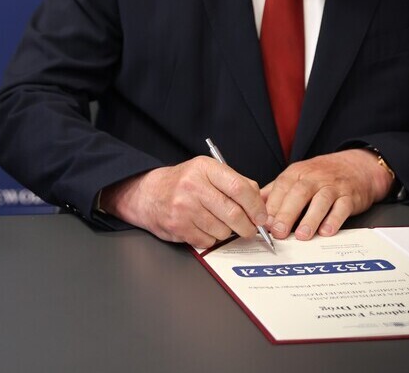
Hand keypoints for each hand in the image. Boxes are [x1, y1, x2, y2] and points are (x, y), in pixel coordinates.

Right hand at [100, 157, 267, 249]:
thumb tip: (261, 206)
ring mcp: (183, 207)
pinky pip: (207, 241)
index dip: (256, 206)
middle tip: (249, 229)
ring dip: (226, 232)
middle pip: (233, 213)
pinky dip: (210, 239)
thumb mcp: (207, 173)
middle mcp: (192, 185)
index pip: (239, 187)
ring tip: (216, 223)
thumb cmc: (182, 184)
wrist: (147, 194)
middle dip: (247, 227)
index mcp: (204, 168)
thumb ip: (234, 183)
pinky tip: (202, 227)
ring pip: (222, 231)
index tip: (261, 216)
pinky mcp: (177, 226)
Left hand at [261, 149, 393, 240]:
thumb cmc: (319, 176)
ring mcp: (333, 186)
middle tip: (279, 232)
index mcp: (296, 173)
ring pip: (321, 201)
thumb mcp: (295, 177)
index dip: (272, 206)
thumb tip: (253, 207)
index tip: (263, 224)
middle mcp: (314, 178)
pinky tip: (326, 232)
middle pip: (298, 194)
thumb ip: (275, 191)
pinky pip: (342, 207)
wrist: (355, 166)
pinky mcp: (349, 196)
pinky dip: (334, 220)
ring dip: (310, 219)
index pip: (281, 188)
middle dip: (287, 214)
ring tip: (301, 236)